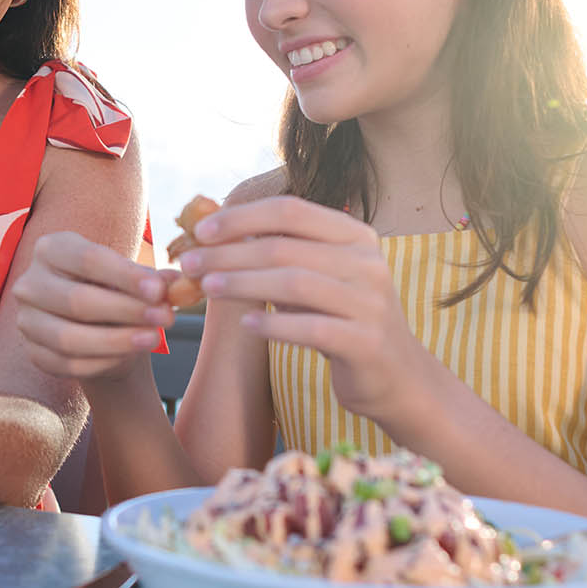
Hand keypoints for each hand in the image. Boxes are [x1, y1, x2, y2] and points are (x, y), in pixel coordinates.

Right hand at [12, 231, 173, 380]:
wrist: (91, 324)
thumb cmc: (112, 289)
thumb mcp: (130, 277)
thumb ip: (152, 279)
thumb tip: (177, 283)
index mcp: (52, 249)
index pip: (89, 259)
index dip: (126, 276)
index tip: (160, 290)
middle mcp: (30, 282)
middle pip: (77, 300)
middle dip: (126, 311)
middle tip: (165, 318)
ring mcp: (27, 320)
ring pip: (69, 338)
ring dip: (116, 341)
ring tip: (152, 339)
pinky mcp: (33, 353)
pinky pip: (67, 364)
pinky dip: (101, 363)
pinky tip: (128, 357)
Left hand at [180, 196, 438, 424]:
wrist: (397, 377)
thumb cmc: (344, 321)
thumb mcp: (320, 279)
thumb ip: (283, 255)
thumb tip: (217, 233)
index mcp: (355, 236)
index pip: (291, 210)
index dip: (241, 217)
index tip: (200, 230)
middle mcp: (367, 263)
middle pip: (285, 247)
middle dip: (229, 253)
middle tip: (189, 263)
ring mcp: (370, 303)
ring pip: (295, 283)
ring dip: (244, 284)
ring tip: (208, 288)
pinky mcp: (366, 342)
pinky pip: (311, 328)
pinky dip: (274, 325)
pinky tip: (246, 325)